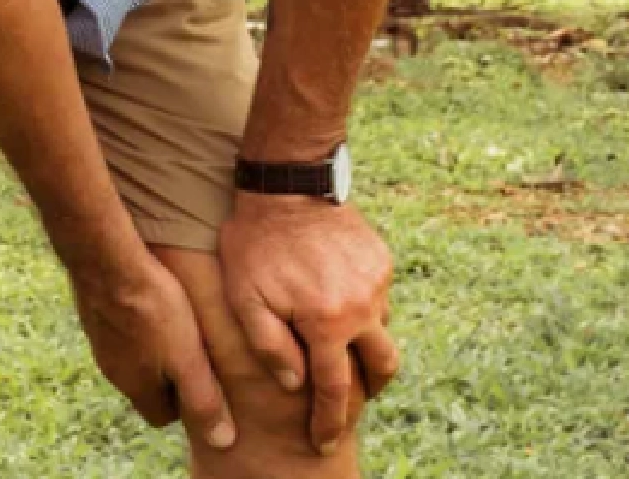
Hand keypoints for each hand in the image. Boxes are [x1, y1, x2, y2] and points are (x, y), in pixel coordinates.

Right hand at [72, 253, 236, 451]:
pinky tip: (150, 301)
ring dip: (153, 349)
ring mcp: (99, 343)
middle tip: (193, 351)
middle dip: (169, 376)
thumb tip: (221, 441)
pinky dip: (136, 324)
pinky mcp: (93, 315)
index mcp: (137, 388)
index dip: (184, 404)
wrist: (107, 260)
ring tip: (175, 323)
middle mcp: (113, 372)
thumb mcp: (188, 358)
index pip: (161, 417)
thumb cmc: (154, 309)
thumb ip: (203, 399)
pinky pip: (119, 331)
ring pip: (132, 358)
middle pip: (146, 387)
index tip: (201, 380)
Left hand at [217, 194, 398, 455]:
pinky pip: (379, 298)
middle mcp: (362, 307)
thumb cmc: (255, 244)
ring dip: (366, 347)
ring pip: (383, 330)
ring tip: (341, 350)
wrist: (287, 184)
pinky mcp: (381, 261)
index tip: (323, 443)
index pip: (335, 390)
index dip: (329, 422)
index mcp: (328, 323)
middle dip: (369, 390)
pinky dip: (364, 311)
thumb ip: (269, 346)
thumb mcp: (246, 298)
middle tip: (350, 400)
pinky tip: (339, 304)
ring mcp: (377, 283)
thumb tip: (293, 384)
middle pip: (382, 367)